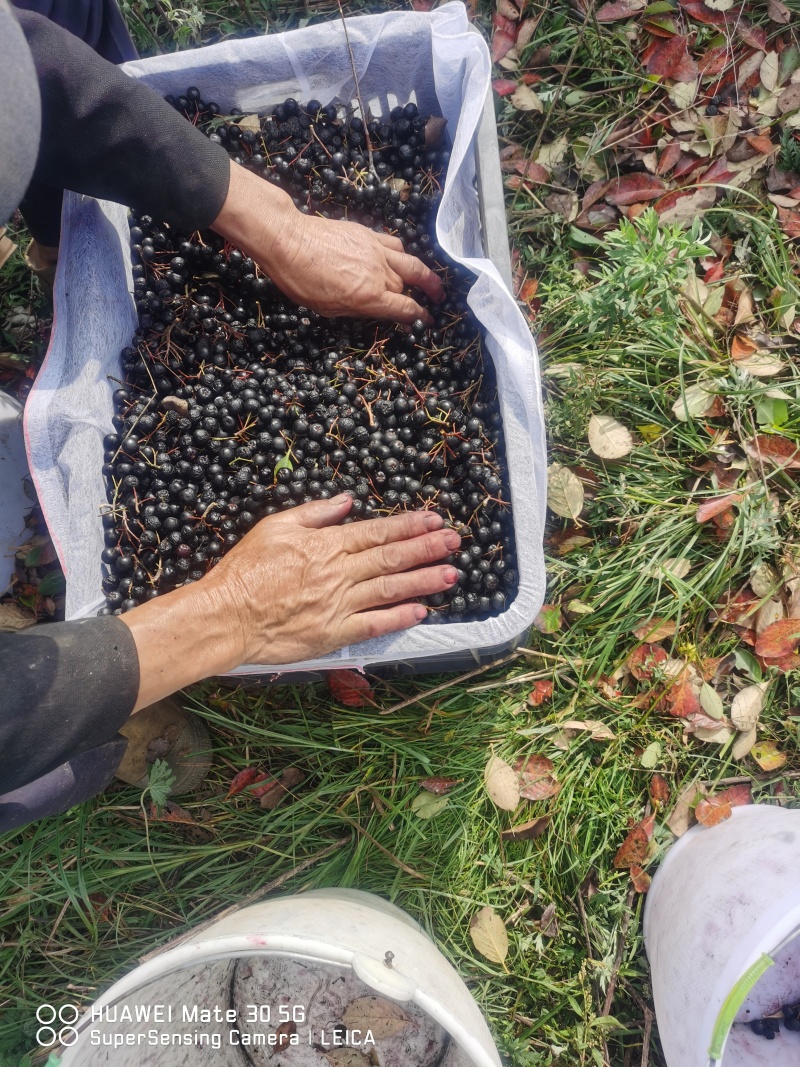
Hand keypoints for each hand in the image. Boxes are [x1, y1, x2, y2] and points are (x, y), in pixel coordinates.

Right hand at [121, 497, 458, 709]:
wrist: (226, 616)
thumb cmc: (245, 570)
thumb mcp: (275, 526)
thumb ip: (315, 513)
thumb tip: (347, 501)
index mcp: (326, 544)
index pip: (377, 532)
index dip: (409, 525)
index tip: (435, 519)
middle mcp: (339, 573)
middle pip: (392, 557)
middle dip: (428, 547)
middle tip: (456, 541)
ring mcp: (339, 604)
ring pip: (391, 588)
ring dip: (424, 580)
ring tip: (453, 573)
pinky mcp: (334, 633)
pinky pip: (374, 624)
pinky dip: (399, 617)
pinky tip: (422, 611)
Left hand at [211, 160, 443, 323]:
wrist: (288, 240)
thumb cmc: (300, 280)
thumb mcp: (327, 308)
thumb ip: (357, 309)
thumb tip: (373, 309)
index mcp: (369, 297)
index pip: (406, 309)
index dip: (420, 317)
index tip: (427, 321)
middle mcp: (379, 273)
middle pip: (406, 288)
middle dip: (418, 298)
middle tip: (432, 303)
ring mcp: (375, 251)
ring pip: (410, 263)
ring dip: (425, 275)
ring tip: (433, 283)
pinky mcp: (368, 234)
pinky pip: (394, 244)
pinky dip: (403, 254)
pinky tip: (403, 257)